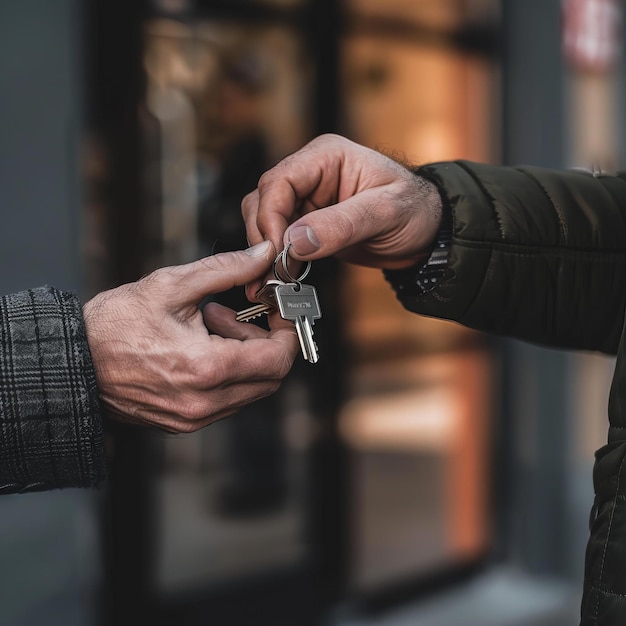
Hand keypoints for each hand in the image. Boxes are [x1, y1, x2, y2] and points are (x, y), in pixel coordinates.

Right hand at [82, 241, 297, 432]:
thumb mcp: (172, 286)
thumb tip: (263, 255)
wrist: (72, 363)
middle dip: (265, 342)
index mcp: (207, 368)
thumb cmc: (113, 326)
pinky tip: (200, 346)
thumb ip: (226, 269)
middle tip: (239, 314)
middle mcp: (205, 402)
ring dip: (244, 355)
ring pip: (250, 389)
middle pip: (270, 378)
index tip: (278, 311)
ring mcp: (195, 417)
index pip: (278, 359)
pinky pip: (227, 399)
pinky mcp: (184, 422)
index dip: (287, 332)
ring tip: (210, 325)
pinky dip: (227, 372)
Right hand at [242, 134, 442, 292]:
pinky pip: (280, 239)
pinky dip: (277, 259)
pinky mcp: (308, 224)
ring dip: (267, 250)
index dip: (270, 216)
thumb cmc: (417, 210)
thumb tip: (295, 241)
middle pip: (264, 200)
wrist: (427, 234)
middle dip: (265, 236)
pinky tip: (283, 277)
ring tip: (276, 278)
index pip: (279, 181)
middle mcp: (311, 174)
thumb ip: (341, 225)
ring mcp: (307, 200)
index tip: (277, 249)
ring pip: (265, 220)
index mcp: (327, 157)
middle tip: (273, 271)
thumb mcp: (385, 213)